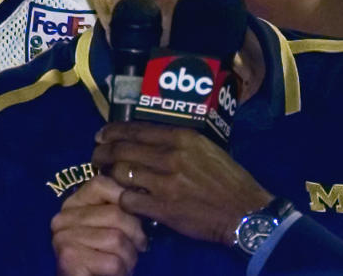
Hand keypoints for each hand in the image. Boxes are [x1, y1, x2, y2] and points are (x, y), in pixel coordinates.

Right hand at [51, 175, 146, 275]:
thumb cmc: (103, 257)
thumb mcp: (109, 227)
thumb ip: (117, 210)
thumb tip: (141, 196)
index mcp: (72, 204)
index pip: (100, 184)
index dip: (125, 197)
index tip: (136, 218)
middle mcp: (63, 218)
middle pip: (115, 213)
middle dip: (135, 235)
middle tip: (135, 249)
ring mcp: (63, 238)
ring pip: (117, 239)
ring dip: (130, 257)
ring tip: (125, 264)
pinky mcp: (69, 260)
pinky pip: (113, 262)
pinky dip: (122, 271)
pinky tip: (116, 274)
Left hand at [91, 122, 272, 245]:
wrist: (247, 213)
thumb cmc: (228, 179)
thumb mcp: (206, 148)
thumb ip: (176, 141)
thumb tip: (147, 137)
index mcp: (182, 137)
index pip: (135, 129)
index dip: (112, 132)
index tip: (101, 135)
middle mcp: (171, 156)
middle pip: (122, 150)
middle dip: (102, 153)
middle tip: (95, 157)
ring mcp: (166, 183)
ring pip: (122, 174)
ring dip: (108, 175)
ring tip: (104, 176)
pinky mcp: (164, 208)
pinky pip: (129, 200)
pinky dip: (122, 199)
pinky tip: (123, 199)